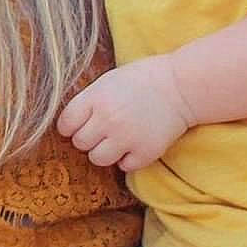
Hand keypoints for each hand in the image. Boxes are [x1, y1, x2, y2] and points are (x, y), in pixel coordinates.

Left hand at [56, 57, 192, 171]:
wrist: (181, 87)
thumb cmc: (142, 80)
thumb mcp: (107, 82)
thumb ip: (88, 102)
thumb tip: (68, 124)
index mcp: (95, 98)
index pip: (65, 124)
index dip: (71, 126)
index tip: (80, 124)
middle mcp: (108, 120)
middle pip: (80, 143)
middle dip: (88, 138)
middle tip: (103, 129)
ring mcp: (127, 138)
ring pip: (97, 159)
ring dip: (104, 152)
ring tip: (117, 139)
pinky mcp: (145, 152)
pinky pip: (124, 166)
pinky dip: (128, 159)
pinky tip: (135, 143)